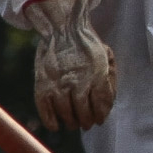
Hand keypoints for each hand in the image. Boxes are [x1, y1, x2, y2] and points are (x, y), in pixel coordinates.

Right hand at [22, 0, 116, 130]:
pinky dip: (51, 121)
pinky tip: (56, 125)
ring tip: (73, 123)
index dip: (101, 115)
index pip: (102, 106)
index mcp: (97, 75)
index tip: (99, 119)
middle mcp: (78, 83)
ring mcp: (59, 85)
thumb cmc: (86, 42)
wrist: (62, 27)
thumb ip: (109, 78)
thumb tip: (108, 100)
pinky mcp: (42, 85)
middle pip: (85, 114)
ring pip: (67, 115)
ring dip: (71, 122)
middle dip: (87, 122)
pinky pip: (46, 110)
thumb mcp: (106, 56)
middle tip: (86, 123)